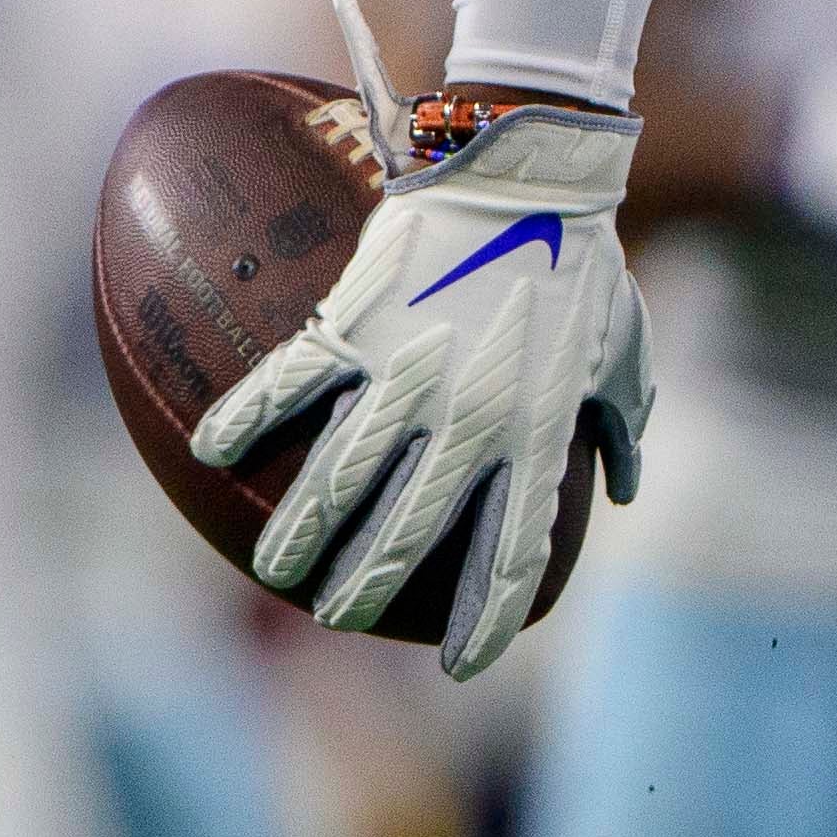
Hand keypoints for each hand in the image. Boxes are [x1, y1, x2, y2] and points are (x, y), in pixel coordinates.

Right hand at [191, 94, 651, 676]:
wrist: (526, 167)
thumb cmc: (583, 259)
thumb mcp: (623, 348)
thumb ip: (623, 424)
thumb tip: (622, 487)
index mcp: (535, 435)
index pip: (509, 560)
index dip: (483, 626)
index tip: (460, 668)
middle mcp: (466, 424)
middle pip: (403, 541)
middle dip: (364, 593)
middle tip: (338, 615)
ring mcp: (404, 381)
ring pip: (335, 488)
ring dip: (297, 540)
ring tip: (276, 570)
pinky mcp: (352, 330)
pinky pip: (283, 391)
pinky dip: (242, 424)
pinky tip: (213, 454)